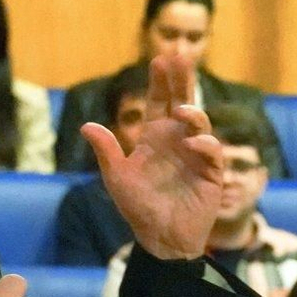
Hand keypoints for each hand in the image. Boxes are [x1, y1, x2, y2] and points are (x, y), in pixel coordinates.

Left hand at [80, 54, 223, 260]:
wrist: (161, 239)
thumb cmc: (139, 209)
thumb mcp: (117, 178)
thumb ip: (106, 151)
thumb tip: (86, 125)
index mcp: (155, 137)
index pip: (159, 101)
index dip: (161, 81)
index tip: (161, 59)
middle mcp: (177, 140)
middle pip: (182, 102)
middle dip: (182, 80)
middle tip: (181, 56)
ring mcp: (195, 155)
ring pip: (199, 123)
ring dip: (192, 113)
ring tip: (181, 110)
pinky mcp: (210, 173)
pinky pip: (211, 151)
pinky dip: (204, 143)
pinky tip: (191, 142)